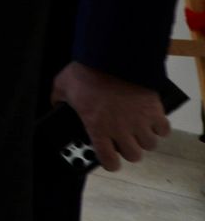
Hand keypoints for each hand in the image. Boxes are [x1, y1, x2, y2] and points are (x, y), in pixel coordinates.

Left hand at [51, 61, 168, 169]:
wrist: (111, 57)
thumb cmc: (86, 73)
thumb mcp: (62, 86)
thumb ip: (58, 100)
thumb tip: (55, 105)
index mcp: (98, 128)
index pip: (109, 160)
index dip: (110, 163)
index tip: (109, 160)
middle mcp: (121, 129)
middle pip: (134, 156)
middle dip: (129, 150)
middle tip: (123, 141)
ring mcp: (140, 121)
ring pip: (150, 145)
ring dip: (144, 139)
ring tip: (137, 130)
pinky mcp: (155, 110)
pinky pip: (164, 129)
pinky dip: (159, 127)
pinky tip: (151, 120)